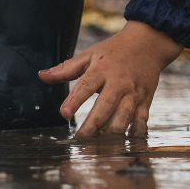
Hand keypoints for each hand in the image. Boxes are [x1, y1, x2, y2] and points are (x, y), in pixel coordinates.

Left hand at [38, 21, 182, 138]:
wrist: (148, 43)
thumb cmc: (114, 50)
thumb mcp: (89, 55)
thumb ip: (65, 69)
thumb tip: (41, 76)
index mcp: (102, 70)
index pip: (86, 86)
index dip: (75, 101)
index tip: (64, 114)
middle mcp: (119, 83)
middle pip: (105, 107)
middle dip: (92, 125)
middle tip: (79, 139)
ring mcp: (134, 94)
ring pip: (123, 118)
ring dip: (110, 133)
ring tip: (97, 145)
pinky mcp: (145, 101)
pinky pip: (140, 122)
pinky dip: (132, 134)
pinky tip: (122, 143)